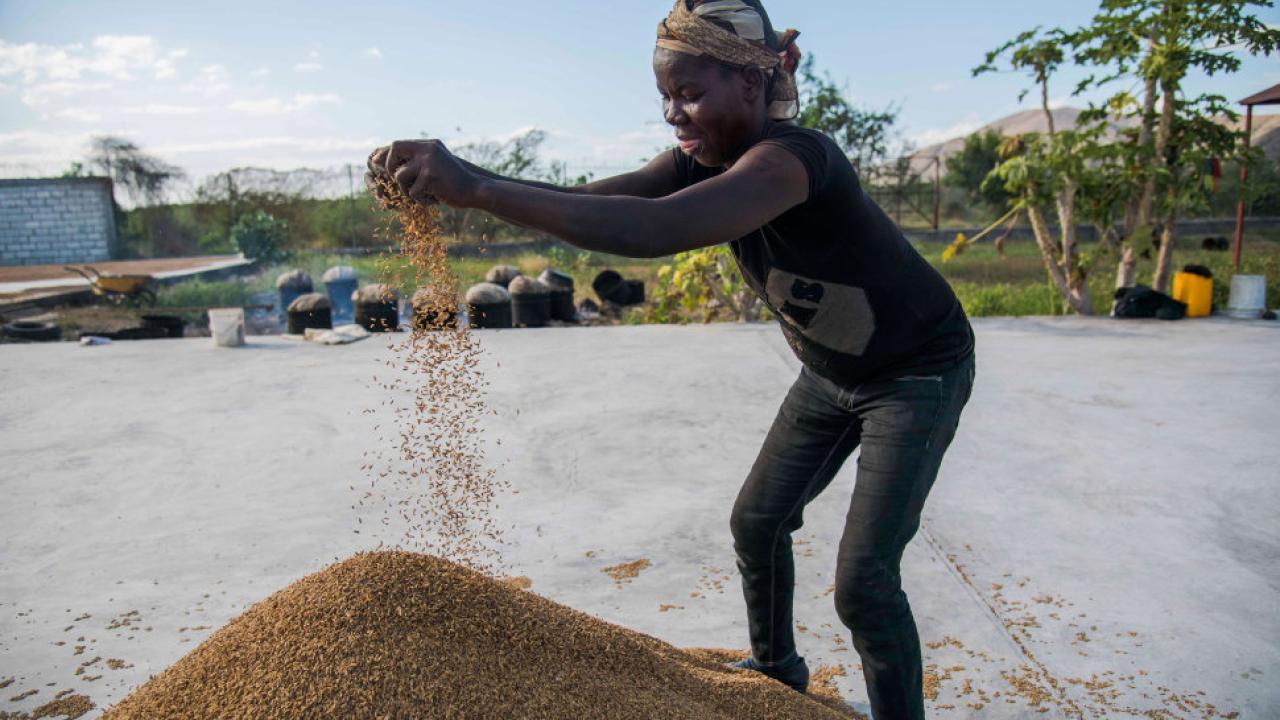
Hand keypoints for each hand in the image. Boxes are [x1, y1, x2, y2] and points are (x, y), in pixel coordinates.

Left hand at [365, 139, 480, 208]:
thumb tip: (388, 162)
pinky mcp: (430, 176)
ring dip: (406, 190)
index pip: (398, 144)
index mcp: (429, 145)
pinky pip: (412, 192)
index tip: (376, 164)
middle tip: (395, 180)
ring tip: (423, 194)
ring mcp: (429, 161)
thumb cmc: (453, 182)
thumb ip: (418, 161)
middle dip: (389, 166)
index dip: (385, 155)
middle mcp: (428, 149)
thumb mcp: (436, 165)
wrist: (474, 190)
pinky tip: (435, 200)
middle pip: (395, 149)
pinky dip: (421, 200)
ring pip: (400, 176)